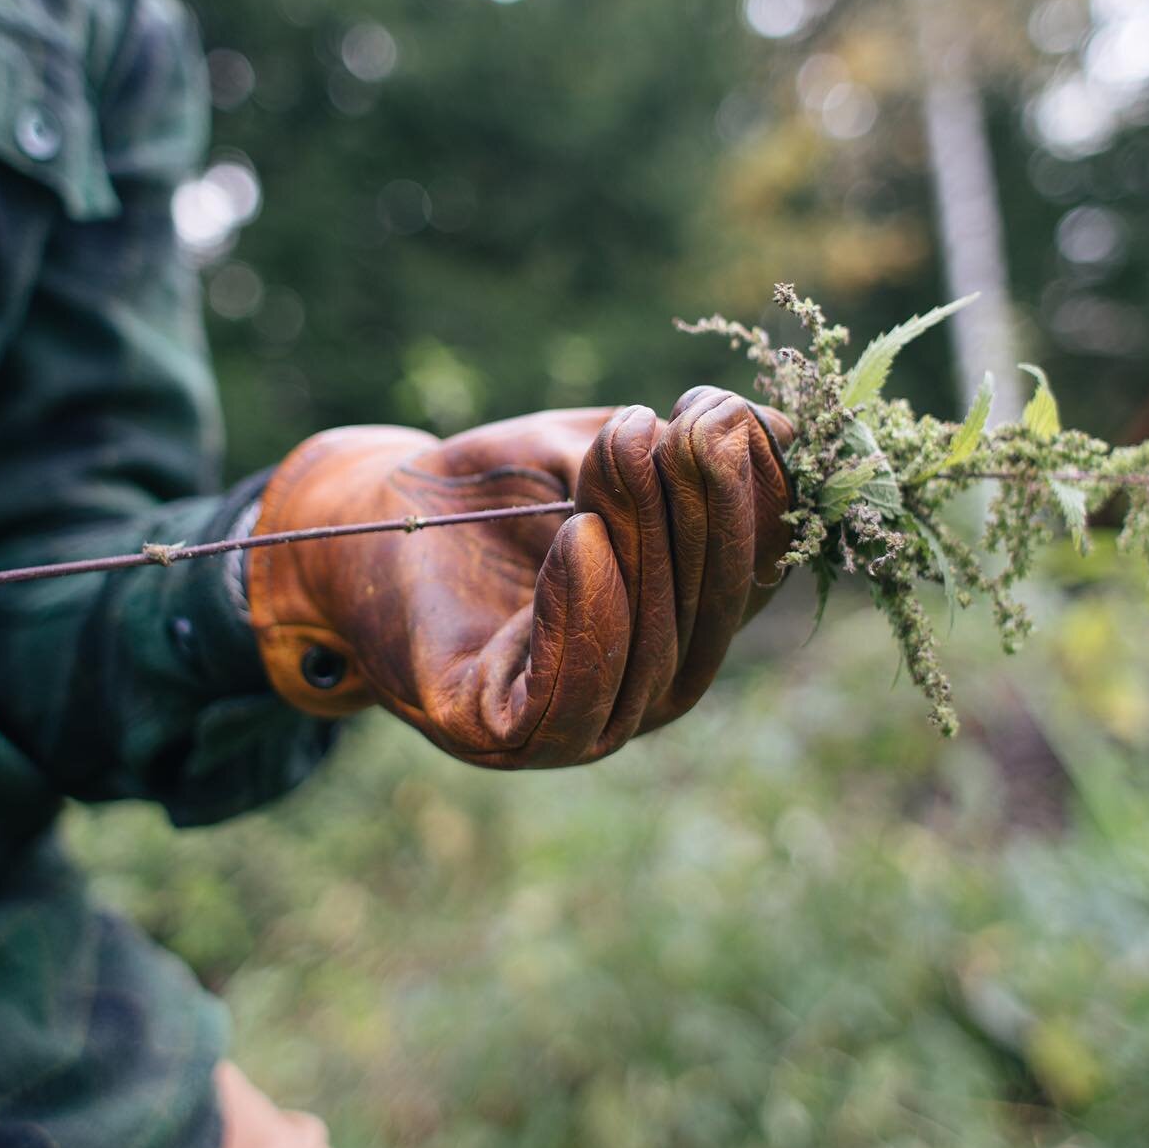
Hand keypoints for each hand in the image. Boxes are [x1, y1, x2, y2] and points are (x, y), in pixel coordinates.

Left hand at [247, 388, 794, 767]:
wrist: (361, 521)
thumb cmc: (490, 492)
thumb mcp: (598, 458)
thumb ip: (684, 453)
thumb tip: (787, 431)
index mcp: (682, 622)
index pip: (749, 573)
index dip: (757, 497)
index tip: (732, 412)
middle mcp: (644, 686)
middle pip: (707, 617)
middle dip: (711, 513)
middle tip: (698, 424)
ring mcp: (578, 725)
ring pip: (647, 654)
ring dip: (649, 544)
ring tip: (630, 449)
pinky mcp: (499, 735)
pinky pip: (564, 700)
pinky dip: (585, 619)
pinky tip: (581, 539)